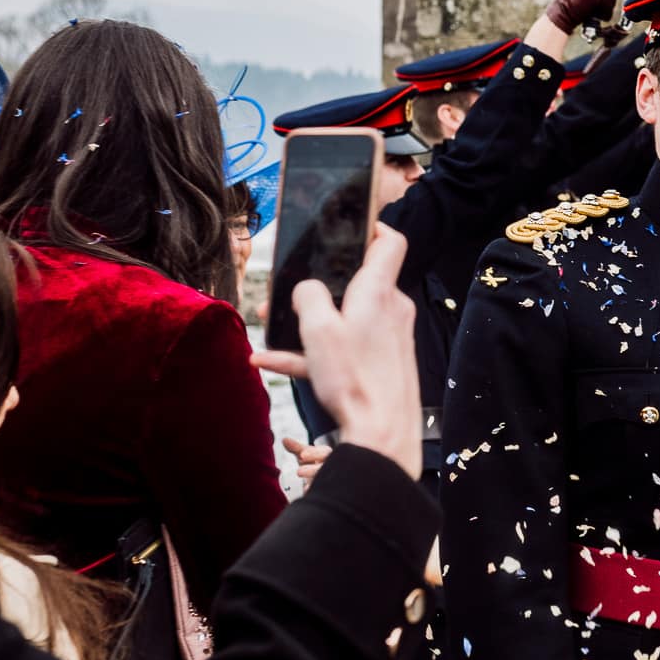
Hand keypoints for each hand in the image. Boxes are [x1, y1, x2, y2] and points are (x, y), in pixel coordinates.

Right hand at [252, 224, 421, 479]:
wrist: (383, 435)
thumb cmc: (356, 380)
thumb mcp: (318, 330)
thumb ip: (308, 297)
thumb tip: (306, 288)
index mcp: (378, 291)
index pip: (390, 242)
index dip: (372, 227)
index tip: (351, 224)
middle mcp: (390, 309)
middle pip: (355, 282)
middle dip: (318, 286)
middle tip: (285, 292)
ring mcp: (388, 337)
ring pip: (343, 319)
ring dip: (307, 323)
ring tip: (269, 328)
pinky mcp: (382, 362)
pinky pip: (344, 348)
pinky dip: (313, 353)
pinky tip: (271, 361)